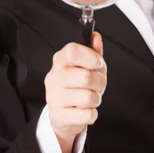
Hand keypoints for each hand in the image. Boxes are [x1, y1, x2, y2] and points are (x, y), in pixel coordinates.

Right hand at [44, 31, 106, 152]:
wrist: (63, 114)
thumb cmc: (77, 85)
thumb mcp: (87, 66)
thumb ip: (93, 51)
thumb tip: (96, 36)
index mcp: (60, 61)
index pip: (72, 51)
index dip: (90, 57)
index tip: (97, 63)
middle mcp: (54, 77)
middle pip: (86, 77)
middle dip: (100, 82)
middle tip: (98, 84)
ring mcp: (54, 97)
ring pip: (88, 97)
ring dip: (96, 99)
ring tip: (90, 98)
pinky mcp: (60, 116)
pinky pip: (87, 114)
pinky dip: (92, 114)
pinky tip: (84, 110)